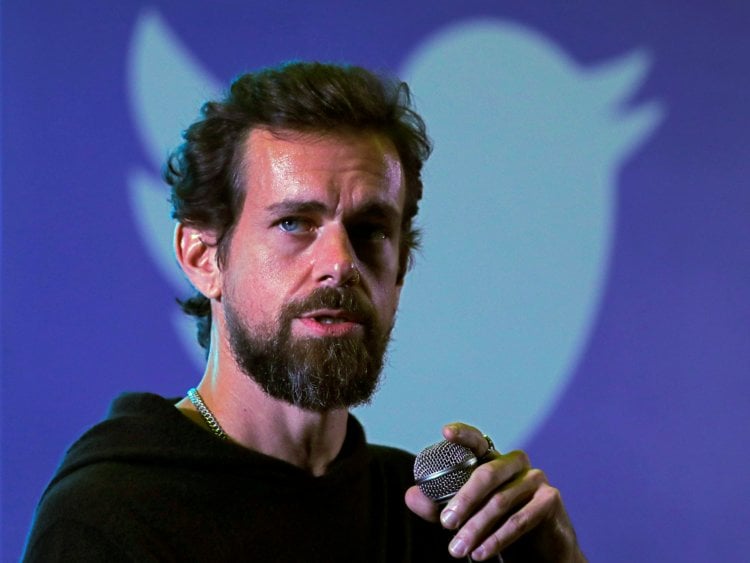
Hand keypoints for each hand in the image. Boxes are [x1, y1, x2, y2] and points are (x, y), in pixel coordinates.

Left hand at [405, 423, 585, 561]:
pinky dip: (497, 539)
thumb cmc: (499, 526)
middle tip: (445, 523)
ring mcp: (535, 479)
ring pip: (500, 501)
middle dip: (463, 500)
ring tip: (457, 550)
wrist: (539, 553)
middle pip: (486, 474)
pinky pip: (519, 519)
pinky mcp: (550, 500)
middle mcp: (515, 464)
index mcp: (494, 460)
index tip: (445, 432)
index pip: (478, 441)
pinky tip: (480, 553)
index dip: (463, 434)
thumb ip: (440, 506)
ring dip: (476, 528)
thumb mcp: (466, 516)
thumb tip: (410, 496)